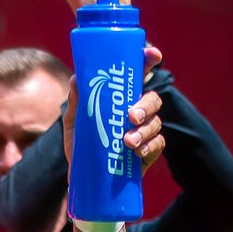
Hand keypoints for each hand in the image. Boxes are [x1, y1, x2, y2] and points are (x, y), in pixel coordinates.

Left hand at [62, 44, 164, 169]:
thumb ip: (77, 102)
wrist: (83, 177)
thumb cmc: (81, 145)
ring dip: (144, 131)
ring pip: (156, 123)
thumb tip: (77, 79)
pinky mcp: (149, 152)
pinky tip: (137, 151)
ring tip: (127, 141)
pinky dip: (148, 146)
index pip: (139, 76)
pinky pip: (158, 145)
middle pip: (152, 100)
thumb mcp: (74, 122)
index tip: (152, 54)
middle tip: (131, 116)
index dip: (148, 62)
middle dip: (145, 106)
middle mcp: (138, 112)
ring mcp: (146, 131)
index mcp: (122, 99)